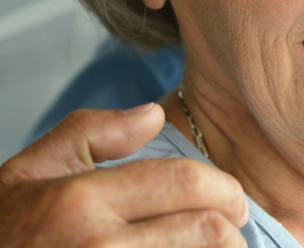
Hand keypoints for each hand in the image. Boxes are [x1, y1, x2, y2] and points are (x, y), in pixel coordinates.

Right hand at [0, 104, 248, 247]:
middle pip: (206, 230)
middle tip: (236, 232)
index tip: (236, 200)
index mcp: (80, 200)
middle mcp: (96, 246)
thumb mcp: (30, 172)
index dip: (226, 188)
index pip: (185, 181)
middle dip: (233, 231)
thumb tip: (154, 114)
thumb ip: (92, 133)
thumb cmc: (5, 232)